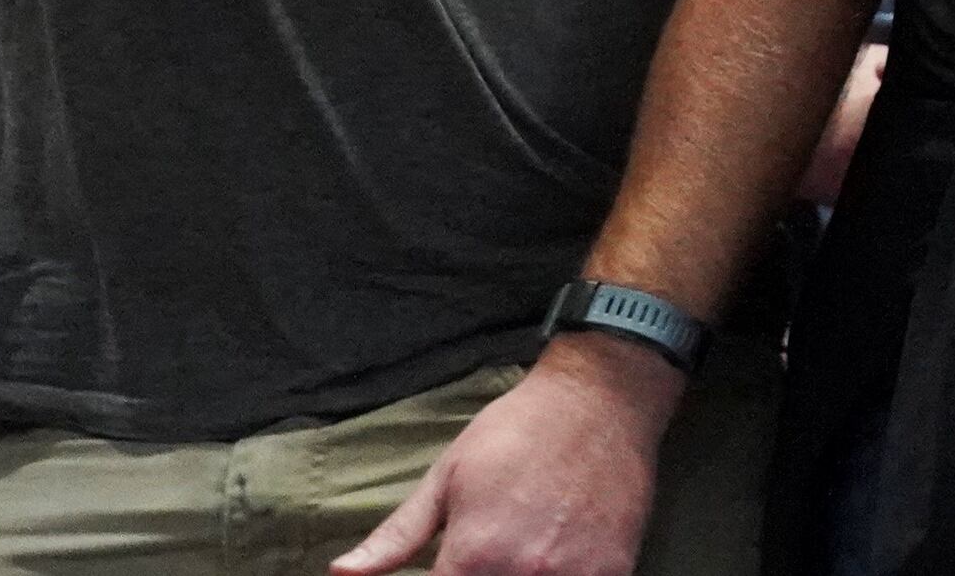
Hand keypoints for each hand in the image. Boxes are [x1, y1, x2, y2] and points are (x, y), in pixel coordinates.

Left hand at [328, 340, 673, 575]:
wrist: (602, 397)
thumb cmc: (518, 430)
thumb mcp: (447, 475)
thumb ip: (396, 536)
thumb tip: (341, 574)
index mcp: (472, 555)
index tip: (443, 575)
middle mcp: (521, 573)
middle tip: (478, 562)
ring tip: (511, 557)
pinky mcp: (613, 571)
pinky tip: (552, 561)